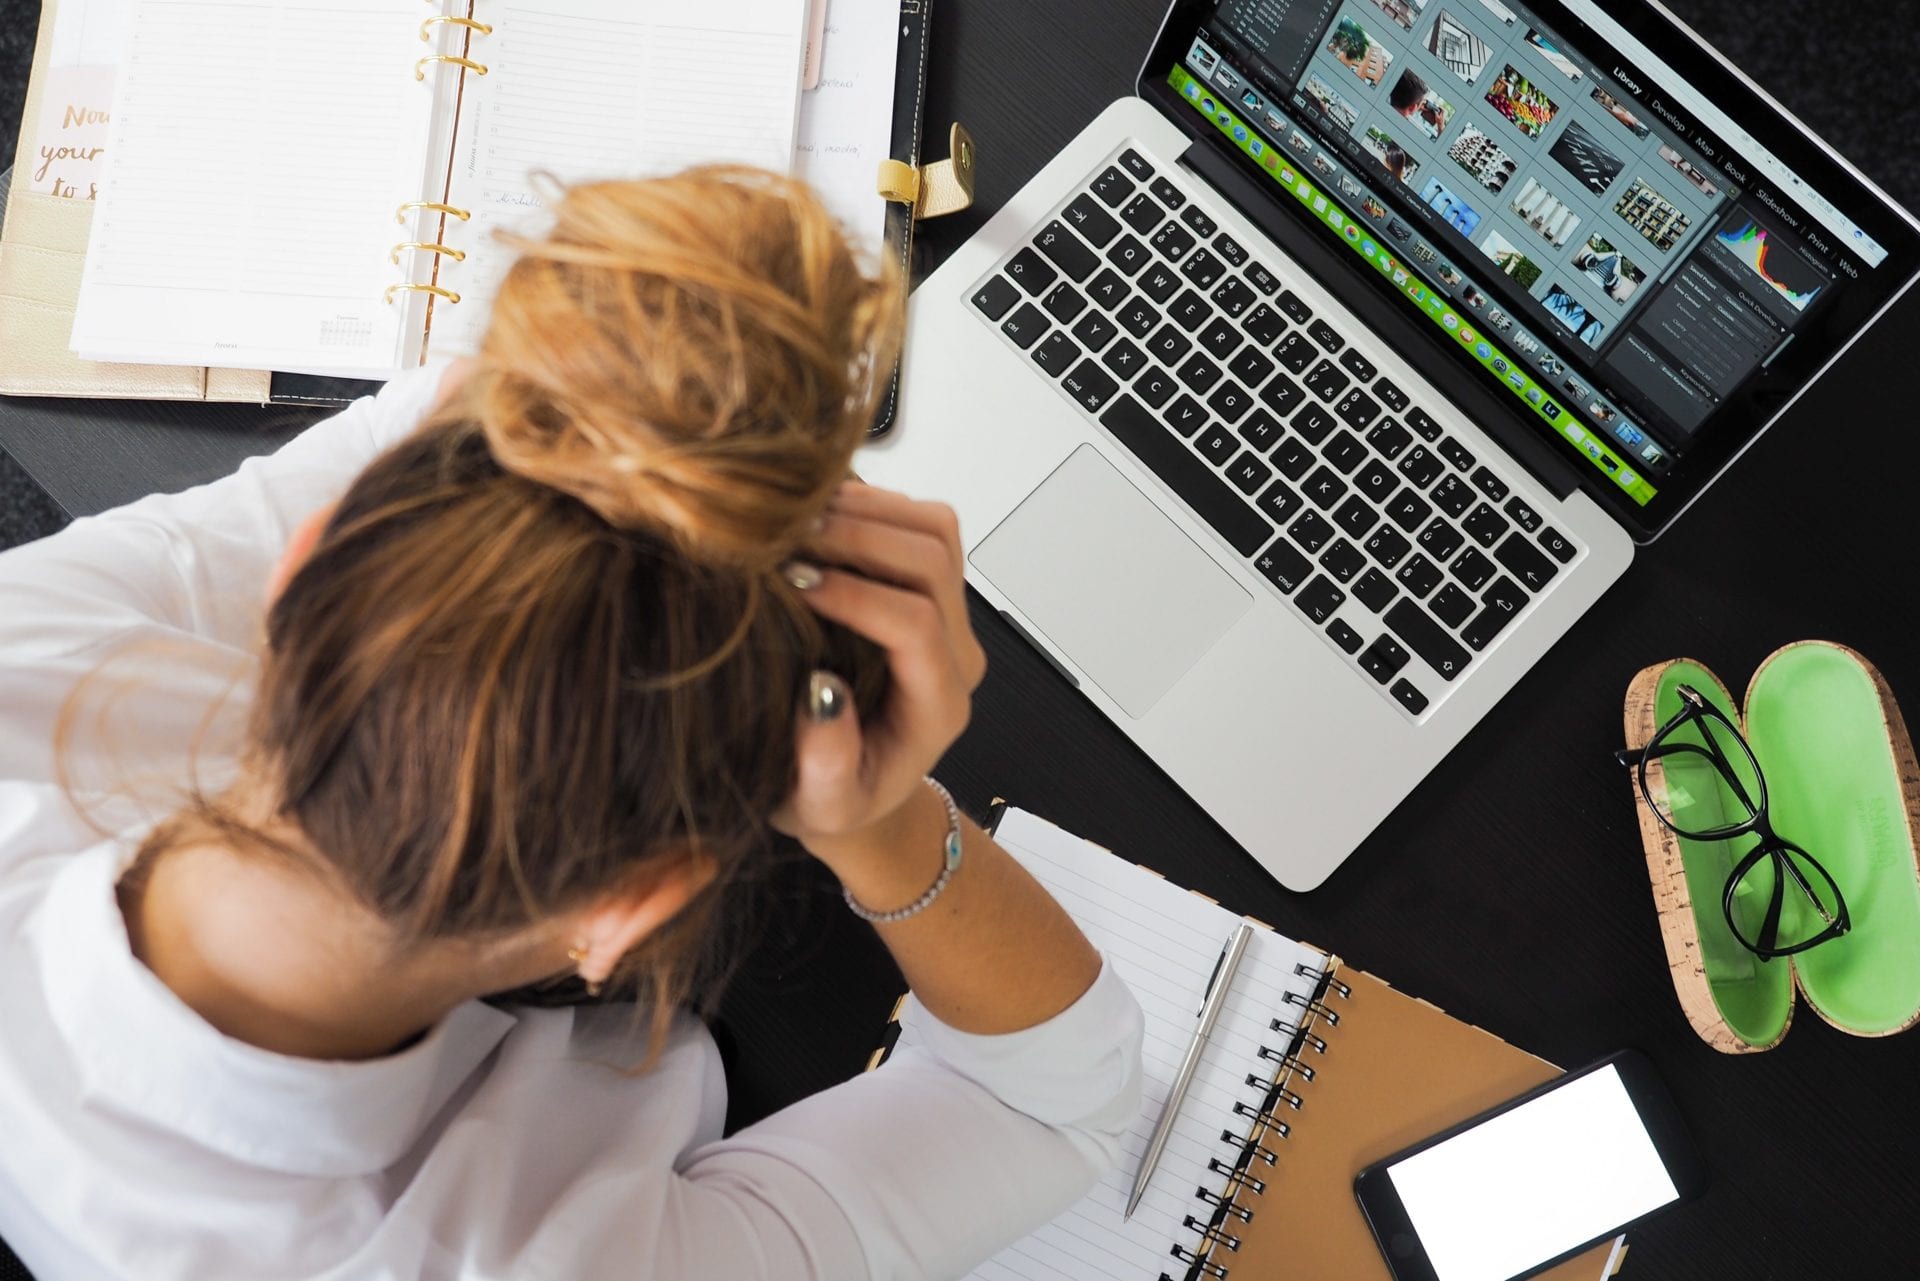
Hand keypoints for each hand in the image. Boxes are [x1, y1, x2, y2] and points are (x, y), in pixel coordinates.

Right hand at [773, 483, 986, 858]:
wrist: (855, 786)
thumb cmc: (834, 798)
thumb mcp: (820, 805)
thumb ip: (826, 765)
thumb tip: (821, 693)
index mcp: (937, 705)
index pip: (915, 625)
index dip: (856, 595)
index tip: (793, 584)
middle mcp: (955, 653)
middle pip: (933, 561)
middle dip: (859, 537)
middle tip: (787, 538)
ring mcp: (948, 614)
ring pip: (935, 529)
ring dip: (867, 510)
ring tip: (797, 518)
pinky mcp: (928, 587)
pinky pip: (918, 522)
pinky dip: (869, 504)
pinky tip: (813, 516)